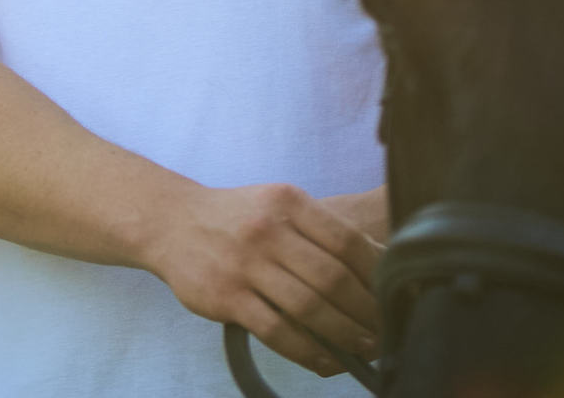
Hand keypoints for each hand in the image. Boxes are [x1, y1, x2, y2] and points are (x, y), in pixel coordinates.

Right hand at [142, 182, 380, 378]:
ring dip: (344, 335)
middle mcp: (267, 229)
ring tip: (363, 348)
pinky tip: (324, 361)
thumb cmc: (236, 217)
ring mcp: (244, 264)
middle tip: (384, 330)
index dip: (376, 274)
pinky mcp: (226, 296)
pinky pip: (276, 331)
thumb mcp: (277, 204)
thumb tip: (376, 264)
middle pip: (333, 278)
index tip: (393, 295)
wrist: (171, 222)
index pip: (347, 240)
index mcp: (288, 202)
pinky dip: (307, 352)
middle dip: (366, 311)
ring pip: (309, 308)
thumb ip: (319, 229)